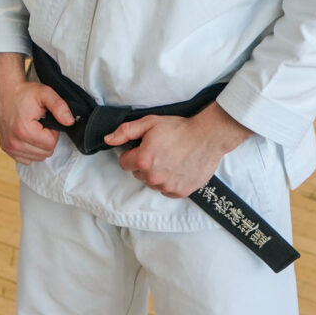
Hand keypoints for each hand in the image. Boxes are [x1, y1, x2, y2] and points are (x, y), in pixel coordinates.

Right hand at [0, 52, 74, 163]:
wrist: (5, 91)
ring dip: (39, 145)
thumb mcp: (45, 93)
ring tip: (33, 128)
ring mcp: (9, 147)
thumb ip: (59, 106)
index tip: (46, 120)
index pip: (51, 144)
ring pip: (37, 157)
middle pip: (45, 152)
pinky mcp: (6, 149)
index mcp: (24, 131)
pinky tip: (28, 136)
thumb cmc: (25, 92)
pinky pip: (26, 159)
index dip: (53, 131)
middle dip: (47, 139)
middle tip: (40, 124)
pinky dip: (31, 150)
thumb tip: (70, 122)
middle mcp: (14, 142)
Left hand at [105, 102, 251, 197]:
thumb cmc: (179, 128)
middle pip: (138, 174)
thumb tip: (108, 139)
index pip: (124, 163)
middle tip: (159, 151)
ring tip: (170, 158)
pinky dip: (170, 181)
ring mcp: (168, 186)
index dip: (132, 154)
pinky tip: (177, 168)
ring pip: (152, 183)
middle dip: (144, 163)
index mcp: (143, 160)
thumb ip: (125, 131)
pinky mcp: (181, 191)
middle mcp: (154, 177)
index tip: (142, 148)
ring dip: (157, 173)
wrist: (207, 137)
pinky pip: (167, 190)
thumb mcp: (149, 123)